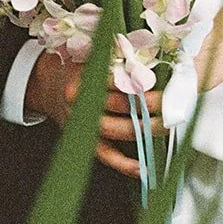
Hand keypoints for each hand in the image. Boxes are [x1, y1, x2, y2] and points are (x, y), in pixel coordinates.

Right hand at [24, 52, 163, 178]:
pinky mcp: (84, 140)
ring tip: (167, 127)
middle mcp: (81, 99)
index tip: (166, 82)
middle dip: (150, 106)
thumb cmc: (79, 68)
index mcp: (86, 74)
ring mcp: (82, 122)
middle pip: (120, 104)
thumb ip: (121, 58)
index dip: (144, 82)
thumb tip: (155, 62)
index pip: (119, 78)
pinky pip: (106, 155)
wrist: (49, 86)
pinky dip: (125, 164)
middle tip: (173, 106)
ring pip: (115, 129)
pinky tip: (143, 168)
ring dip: (144, 130)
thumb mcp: (96, 56)